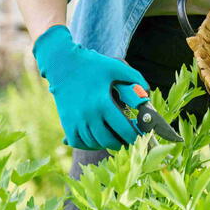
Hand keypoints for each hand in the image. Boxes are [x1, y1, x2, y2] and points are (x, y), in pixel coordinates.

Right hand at [34, 25, 149, 149]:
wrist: (63, 64)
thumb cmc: (93, 65)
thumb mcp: (116, 68)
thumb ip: (135, 78)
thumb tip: (146, 95)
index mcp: (103, 102)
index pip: (123, 129)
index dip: (135, 136)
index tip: (141, 137)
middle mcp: (88, 115)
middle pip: (109, 141)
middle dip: (123, 143)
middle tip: (130, 141)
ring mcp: (76, 121)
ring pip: (95, 143)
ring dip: (108, 144)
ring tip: (117, 139)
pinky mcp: (67, 123)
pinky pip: (79, 142)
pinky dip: (90, 144)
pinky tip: (99, 138)